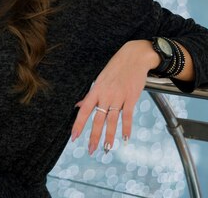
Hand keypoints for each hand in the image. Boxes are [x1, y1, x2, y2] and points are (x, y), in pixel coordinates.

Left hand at [70, 40, 159, 154]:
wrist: (133, 57)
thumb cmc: (115, 69)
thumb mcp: (99, 80)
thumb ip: (90, 96)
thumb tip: (78, 106)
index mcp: (96, 90)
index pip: (84, 110)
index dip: (78, 124)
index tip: (74, 137)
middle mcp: (106, 95)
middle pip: (98, 119)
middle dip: (94, 136)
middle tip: (91, 149)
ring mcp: (119, 97)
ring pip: (112, 120)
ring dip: (109, 136)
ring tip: (106, 148)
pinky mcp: (131, 98)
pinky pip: (128, 116)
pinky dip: (127, 128)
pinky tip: (126, 138)